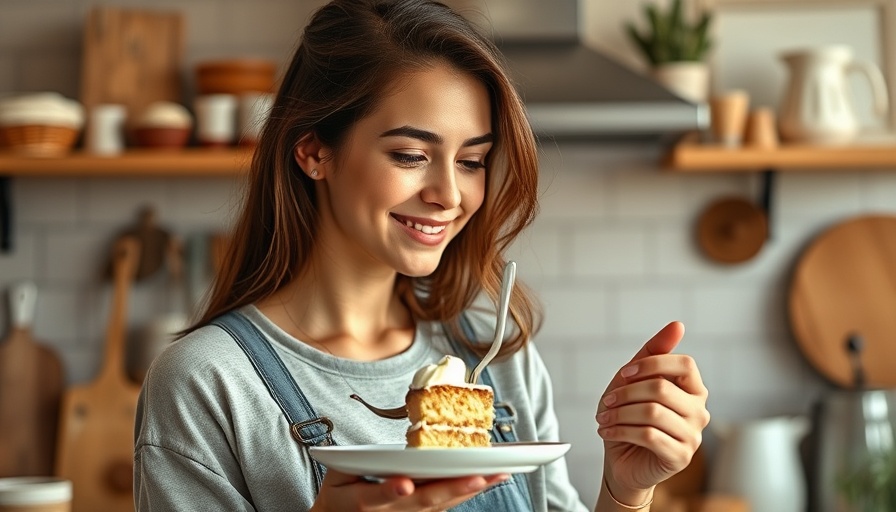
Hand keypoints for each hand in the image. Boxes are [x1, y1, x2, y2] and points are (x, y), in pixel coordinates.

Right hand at [310, 468, 509, 510]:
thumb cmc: (340, 496)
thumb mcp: (339, 476)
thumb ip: (356, 463)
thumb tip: (381, 453)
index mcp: (362, 501)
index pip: (377, 496)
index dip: (391, 490)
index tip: (404, 484)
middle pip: (422, 502)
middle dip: (452, 488)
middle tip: (477, 476)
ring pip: (441, 506)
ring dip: (469, 490)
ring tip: (496, 474)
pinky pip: (446, 507)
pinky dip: (467, 493)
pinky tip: (489, 479)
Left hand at [595, 321, 709, 501]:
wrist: (623, 461)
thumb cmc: (630, 416)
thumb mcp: (635, 380)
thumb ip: (654, 353)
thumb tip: (678, 325)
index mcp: (694, 389)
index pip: (685, 364)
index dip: (650, 365)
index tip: (623, 374)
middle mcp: (700, 412)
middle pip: (662, 388)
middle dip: (625, 393)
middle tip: (605, 402)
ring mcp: (693, 436)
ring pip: (652, 412)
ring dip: (619, 413)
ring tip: (604, 417)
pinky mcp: (680, 457)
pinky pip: (648, 435)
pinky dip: (620, 430)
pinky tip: (607, 431)